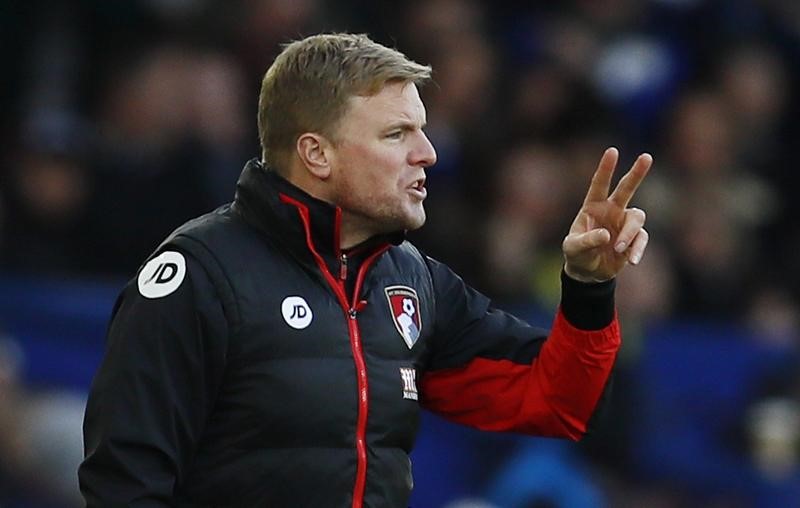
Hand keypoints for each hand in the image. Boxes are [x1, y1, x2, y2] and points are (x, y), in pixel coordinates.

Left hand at [562, 147, 651, 282]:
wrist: (589, 273)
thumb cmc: (577, 255)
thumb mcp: (574, 248)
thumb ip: (587, 241)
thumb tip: (606, 235)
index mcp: (593, 207)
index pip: (599, 184)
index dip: (606, 168)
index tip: (612, 151)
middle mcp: (611, 210)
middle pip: (626, 188)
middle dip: (636, 173)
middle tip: (646, 156)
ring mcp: (624, 223)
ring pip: (637, 217)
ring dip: (629, 234)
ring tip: (618, 249)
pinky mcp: (634, 239)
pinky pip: (641, 239)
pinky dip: (638, 249)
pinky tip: (633, 261)